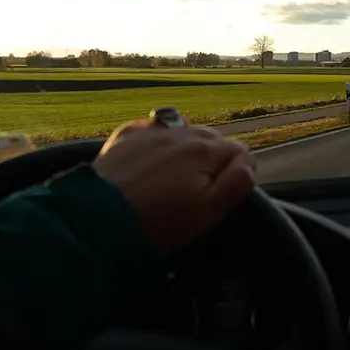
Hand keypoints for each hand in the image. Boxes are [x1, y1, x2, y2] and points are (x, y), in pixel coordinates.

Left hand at [92, 120, 257, 251]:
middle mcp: (182, 133)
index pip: (239, 150)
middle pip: (213, 138)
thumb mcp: (209, 211)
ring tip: (179, 173)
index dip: (239, 170)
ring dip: (188, 146)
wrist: (100, 219)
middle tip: (202, 187)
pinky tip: (155, 154)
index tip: (227, 191)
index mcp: (206, 150)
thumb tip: (249, 162)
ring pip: (185, 130)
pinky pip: (153, 126)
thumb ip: (237, 183)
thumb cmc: (161, 222)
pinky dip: (159, 137)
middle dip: (215, 157)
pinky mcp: (126, 136)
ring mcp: (152, 132)